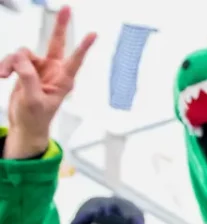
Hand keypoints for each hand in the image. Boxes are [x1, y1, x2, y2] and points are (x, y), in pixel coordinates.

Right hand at [0, 7, 95, 158]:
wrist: (25, 125)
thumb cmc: (35, 117)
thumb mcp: (33, 100)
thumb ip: (28, 78)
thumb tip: (21, 59)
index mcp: (63, 80)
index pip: (75, 60)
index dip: (83, 47)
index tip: (93, 34)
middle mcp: (53, 70)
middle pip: (56, 42)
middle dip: (60, 25)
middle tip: (67, 7)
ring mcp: (39, 68)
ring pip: (23, 53)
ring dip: (11, 63)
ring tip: (3, 75)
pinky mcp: (25, 69)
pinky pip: (13, 59)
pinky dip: (5, 65)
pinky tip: (0, 75)